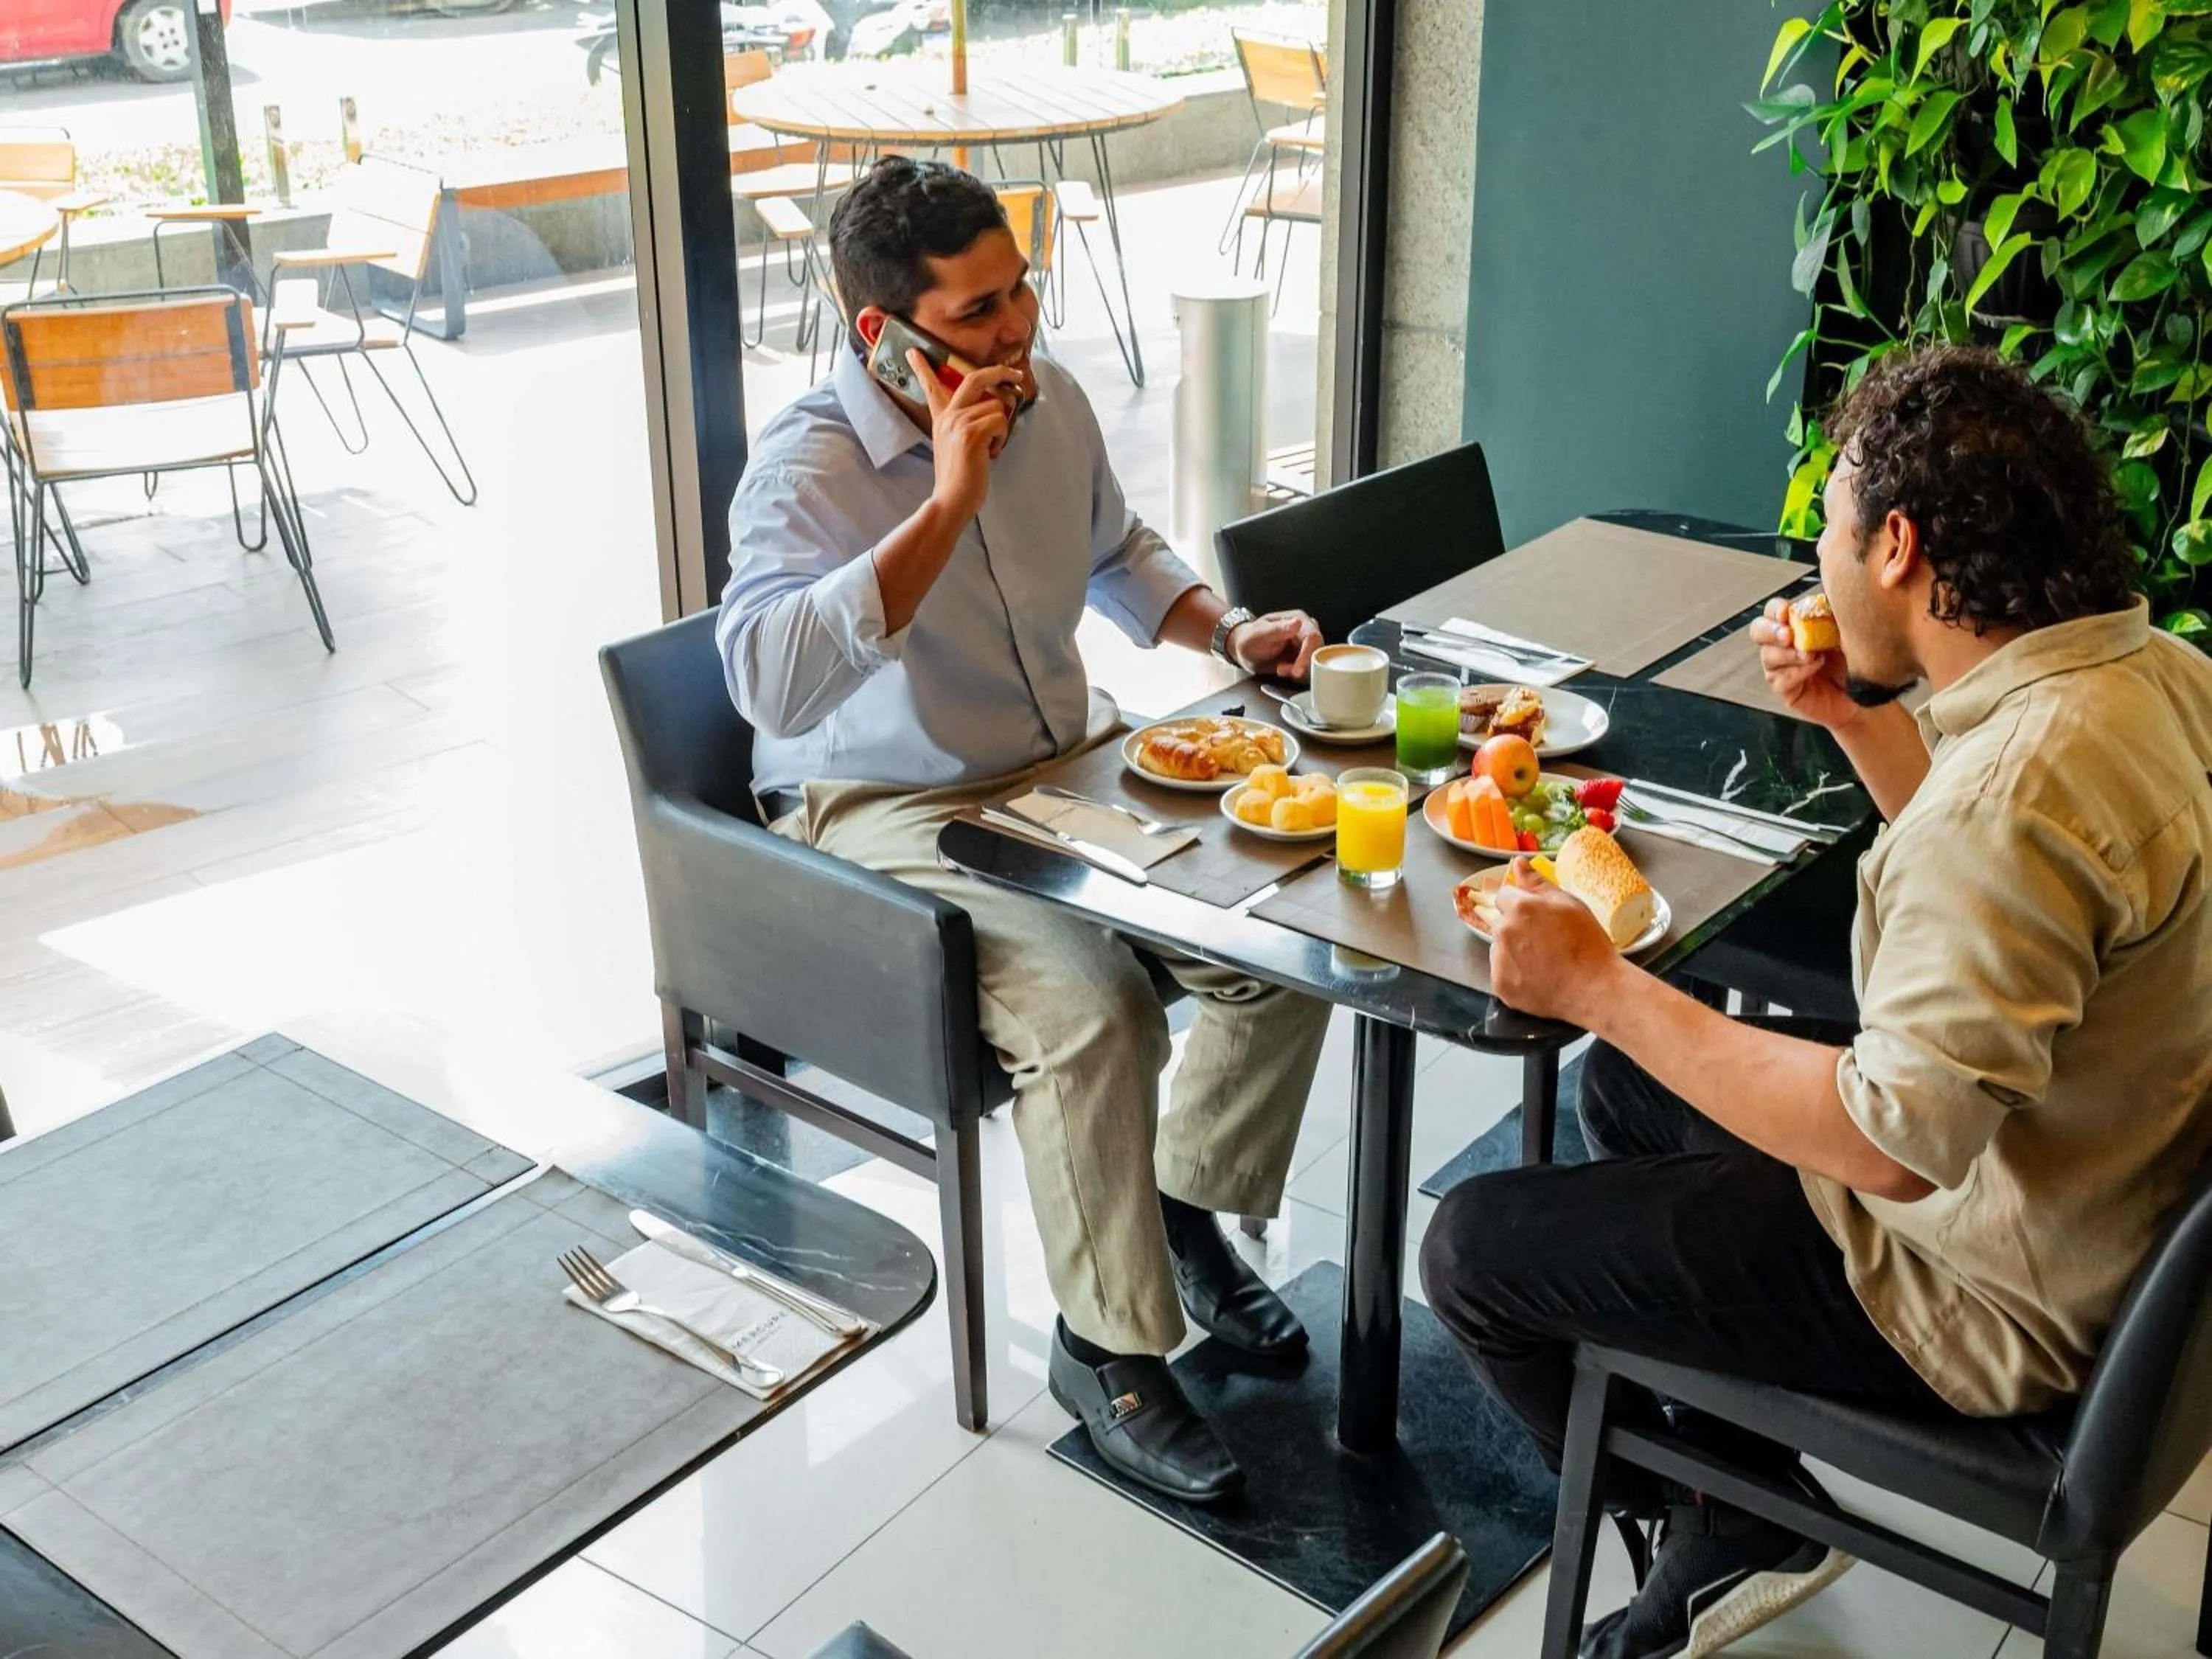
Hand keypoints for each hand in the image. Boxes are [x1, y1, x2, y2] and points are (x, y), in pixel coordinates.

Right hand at [917, 352, 1020, 524]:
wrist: (952, 499)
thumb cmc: (960, 476)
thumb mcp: (955, 444)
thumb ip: (965, 424)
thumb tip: (991, 409)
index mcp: (942, 418)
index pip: (931, 386)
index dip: (922, 367)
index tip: (914, 351)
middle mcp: (948, 416)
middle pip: (974, 378)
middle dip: (998, 371)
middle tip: (1014, 374)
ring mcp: (958, 422)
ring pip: (996, 406)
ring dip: (1001, 428)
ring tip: (990, 448)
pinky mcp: (970, 433)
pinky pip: (1000, 421)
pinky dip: (1002, 437)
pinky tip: (991, 452)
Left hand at [1228, 610, 1323, 678]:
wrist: (1246, 651)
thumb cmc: (1250, 638)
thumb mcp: (1260, 634)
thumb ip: (1278, 629)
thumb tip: (1297, 622)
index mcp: (1299, 619)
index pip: (1312, 637)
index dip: (1307, 655)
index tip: (1297, 670)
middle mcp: (1307, 631)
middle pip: (1317, 652)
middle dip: (1302, 665)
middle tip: (1282, 671)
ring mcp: (1307, 645)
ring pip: (1315, 663)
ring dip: (1299, 671)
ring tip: (1280, 669)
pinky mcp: (1305, 658)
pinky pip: (1310, 670)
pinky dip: (1298, 675)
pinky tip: (1284, 671)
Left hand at [1488, 859, 1622, 1023]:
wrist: (1594, 988)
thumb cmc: (1587, 943)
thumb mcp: (1569, 904)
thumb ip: (1537, 883)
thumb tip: (1518, 863)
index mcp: (1519, 908)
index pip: (1504, 896)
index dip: (1521, 904)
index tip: (1538, 917)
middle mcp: (1503, 932)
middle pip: (1501, 922)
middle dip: (1517, 927)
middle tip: (1545, 941)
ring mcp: (1499, 961)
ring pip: (1499, 947)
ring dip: (1513, 950)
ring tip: (1543, 961)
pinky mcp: (1500, 985)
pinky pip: (1502, 972)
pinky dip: (1514, 974)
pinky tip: (1538, 976)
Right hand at [1751, 597, 1861, 732]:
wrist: (1866, 691)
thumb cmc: (1855, 658)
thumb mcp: (1845, 631)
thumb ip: (1830, 616)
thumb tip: (1822, 602)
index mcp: (1793, 624)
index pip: (1772, 610)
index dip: (1776, 609)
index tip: (1787, 612)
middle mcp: (1781, 644)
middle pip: (1758, 630)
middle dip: (1770, 631)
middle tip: (1788, 635)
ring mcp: (1780, 668)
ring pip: (1768, 656)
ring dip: (1789, 653)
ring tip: (1811, 655)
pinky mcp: (1785, 689)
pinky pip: (1781, 679)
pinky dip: (1798, 671)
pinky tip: (1815, 666)